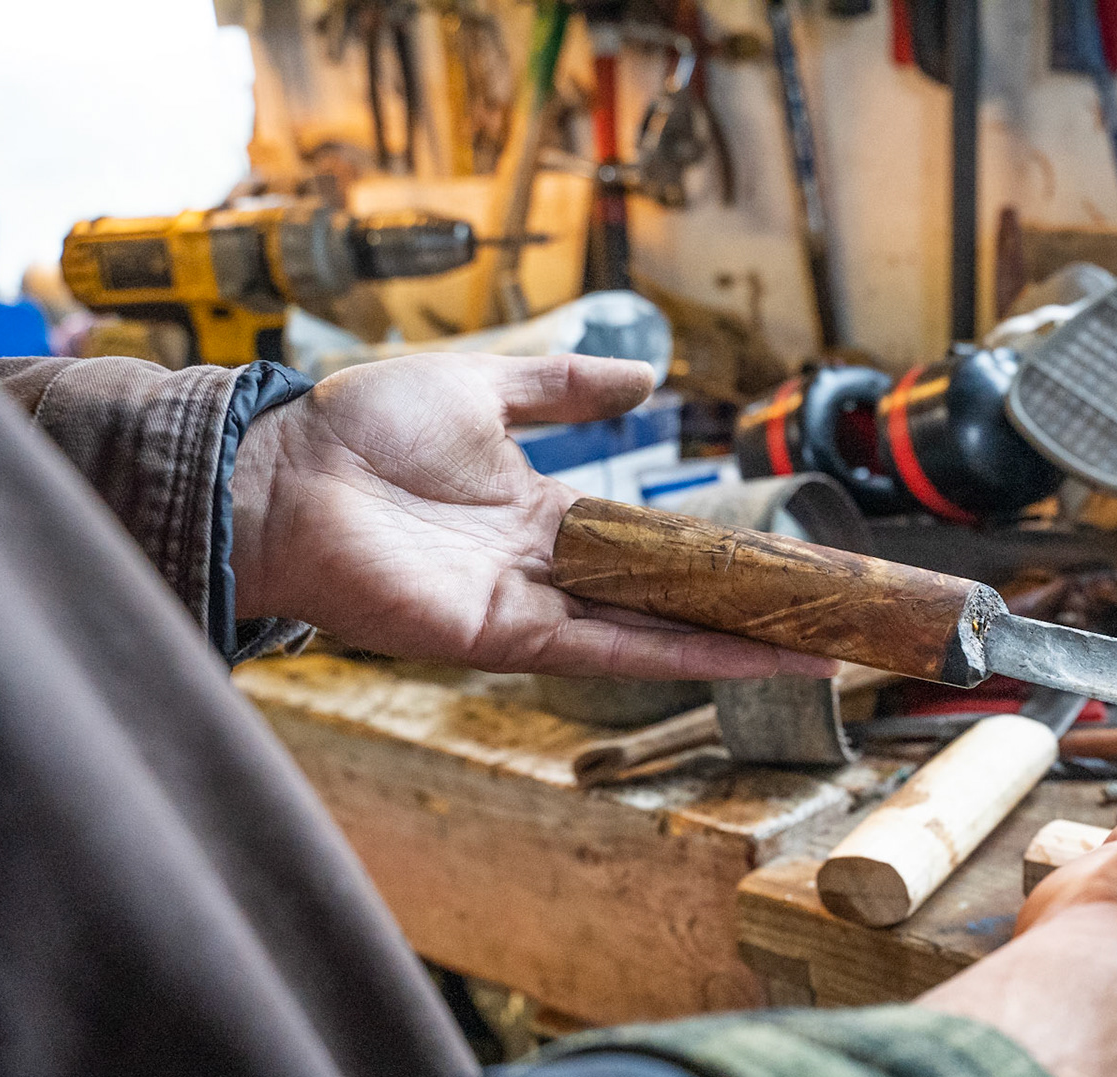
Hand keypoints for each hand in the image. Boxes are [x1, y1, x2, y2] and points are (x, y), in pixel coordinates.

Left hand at [230, 353, 835, 680]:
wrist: (282, 473)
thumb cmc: (360, 427)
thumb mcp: (484, 387)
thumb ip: (564, 389)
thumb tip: (648, 378)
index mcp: (540, 510)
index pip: (650, 542)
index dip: (716, 554)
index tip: (784, 560)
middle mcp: (547, 568)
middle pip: (669, 596)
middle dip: (749, 610)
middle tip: (833, 616)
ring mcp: (533, 607)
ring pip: (657, 629)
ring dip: (740, 643)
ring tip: (823, 647)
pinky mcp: (510, 638)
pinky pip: (613, 650)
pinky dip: (685, 657)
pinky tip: (753, 658)